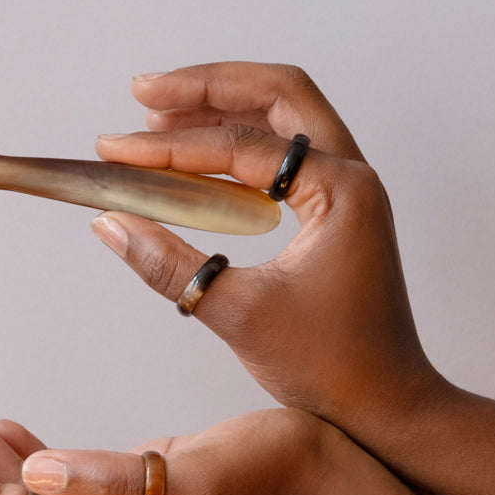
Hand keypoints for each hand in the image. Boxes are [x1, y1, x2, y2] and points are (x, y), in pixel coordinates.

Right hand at [93, 62, 441, 427]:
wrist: (386, 407)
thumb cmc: (330, 367)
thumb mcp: (237, 313)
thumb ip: (167, 264)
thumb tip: (108, 223)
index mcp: (341, 191)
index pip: (240, 147)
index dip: (169, 147)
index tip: (114, 151)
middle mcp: (350, 174)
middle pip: (277, 94)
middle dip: (206, 86)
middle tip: (144, 91)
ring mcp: (344, 188)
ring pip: (281, 115)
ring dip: (220, 106)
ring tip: (158, 115)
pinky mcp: (331, 207)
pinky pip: (280, 152)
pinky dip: (235, 142)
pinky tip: (194, 156)